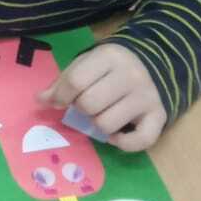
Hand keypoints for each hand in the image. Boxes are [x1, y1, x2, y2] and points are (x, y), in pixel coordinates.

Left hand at [37, 43, 166, 151]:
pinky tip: (116, 135)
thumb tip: (40, 100)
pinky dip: (124, 143)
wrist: (155, 62)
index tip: (60, 100)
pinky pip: (140, 141)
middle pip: (89, 105)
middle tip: (85, 105)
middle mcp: (130, 76)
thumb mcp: (87, 63)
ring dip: (98, 124)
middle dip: (80, 109)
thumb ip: (64, 81)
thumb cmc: (111, 66)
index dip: (61, 96)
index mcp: (109, 57)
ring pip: (107, 125)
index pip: (76, 82)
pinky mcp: (160, 116)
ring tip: (102, 114)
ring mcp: (146, 98)